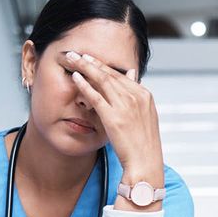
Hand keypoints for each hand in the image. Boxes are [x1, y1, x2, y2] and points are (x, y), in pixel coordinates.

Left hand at [60, 50, 163, 180]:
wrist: (145, 162)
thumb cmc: (143, 143)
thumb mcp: (145, 115)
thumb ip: (136, 94)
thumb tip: (132, 74)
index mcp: (144, 95)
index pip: (120, 75)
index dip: (103, 66)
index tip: (90, 59)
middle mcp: (135, 96)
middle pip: (109, 74)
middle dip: (91, 61)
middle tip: (76, 53)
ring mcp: (125, 106)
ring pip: (102, 80)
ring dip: (85, 67)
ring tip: (72, 59)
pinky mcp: (113, 117)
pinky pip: (96, 96)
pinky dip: (84, 85)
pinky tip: (75, 77)